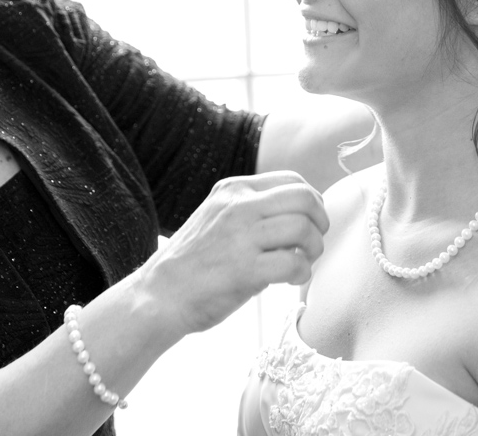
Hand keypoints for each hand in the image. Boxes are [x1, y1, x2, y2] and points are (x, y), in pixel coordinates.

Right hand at [136, 171, 327, 335]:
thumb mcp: (218, 217)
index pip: (293, 180)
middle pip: (304, 199)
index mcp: (234, 189)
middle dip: (319, 222)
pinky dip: (301, 273)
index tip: (309, 223)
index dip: (312, 202)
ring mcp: (241, 236)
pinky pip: (294, 263)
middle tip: (312, 244)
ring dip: (313, 249)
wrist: (158, 296)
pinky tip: (288, 280)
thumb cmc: (192, 263)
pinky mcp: (244, 269)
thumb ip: (253, 210)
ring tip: (301, 263)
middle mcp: (238, 206)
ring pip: (303, 228)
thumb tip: (300, 217)